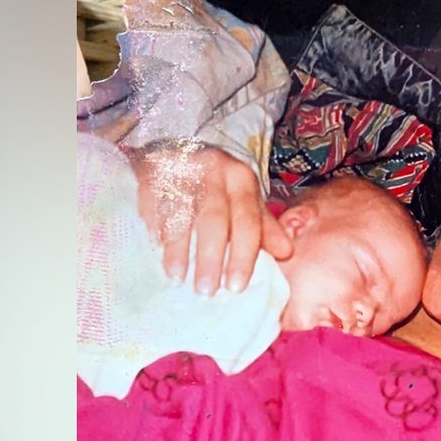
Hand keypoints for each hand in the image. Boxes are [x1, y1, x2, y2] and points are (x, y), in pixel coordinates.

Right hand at [130, 142, 292, 294]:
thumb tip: (286, 252)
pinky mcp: (155, 167)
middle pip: (214, 219)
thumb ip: (264, 227)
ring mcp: (184, 167)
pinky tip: (155, 245)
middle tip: (206, 290)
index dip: (243, 255)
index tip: (236, 287)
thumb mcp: (246, 200)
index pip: (248, 221)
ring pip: (181, 211)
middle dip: (210, 257)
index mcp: (242, 180)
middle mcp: (216, 170)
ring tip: (176, 277)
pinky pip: (154, 198)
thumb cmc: (219, 186)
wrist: (183, 149)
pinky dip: (155, 222)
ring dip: (178, 247)